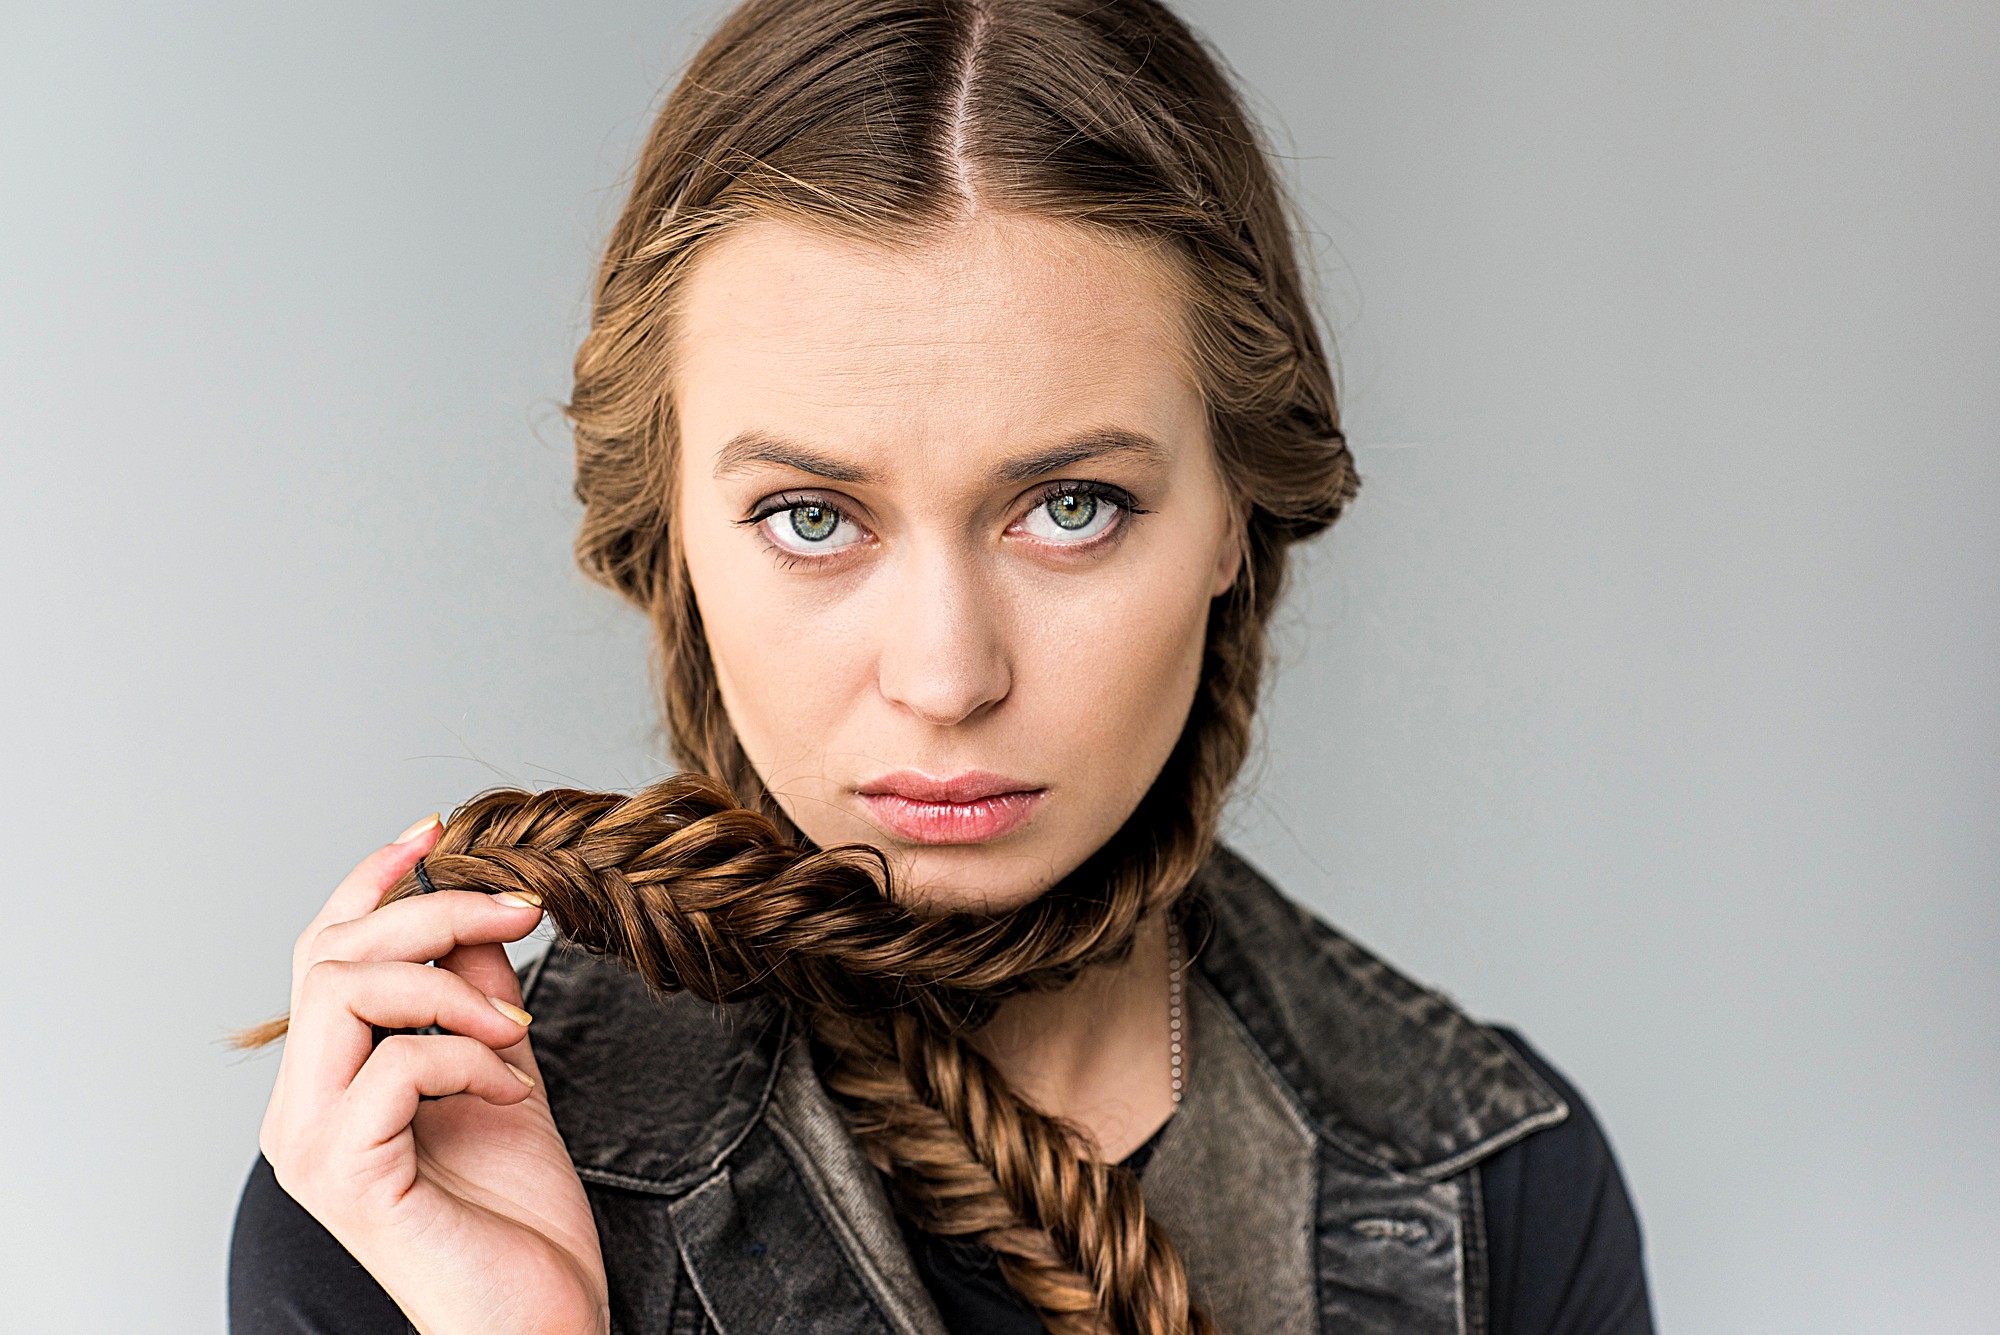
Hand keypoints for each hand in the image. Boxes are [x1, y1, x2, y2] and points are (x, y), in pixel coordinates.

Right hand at [257, 816, 608, 1334]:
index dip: (373, 879)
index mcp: (327, 1083)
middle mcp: (297, 1110)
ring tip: (517, 1028)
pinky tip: (511, 1093)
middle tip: (522, 914)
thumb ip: (480, 1002)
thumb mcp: (502, 1078)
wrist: (536, 1319)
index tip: (438, 829)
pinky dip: (464, 1059)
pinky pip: (393, 1066)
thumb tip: (485, 916)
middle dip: (432, 911)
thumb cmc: (515, 1220)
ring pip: (344, 992)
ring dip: (447, 985)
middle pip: (330, 953)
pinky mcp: (344, 1175)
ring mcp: (310, 1145)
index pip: (324, 951)